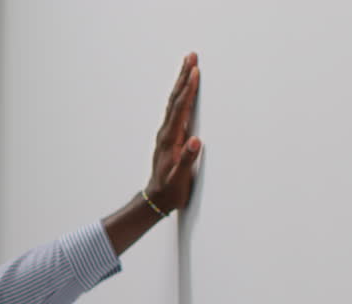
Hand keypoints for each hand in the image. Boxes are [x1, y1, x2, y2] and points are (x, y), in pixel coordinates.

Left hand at [146, 52, 202, 212]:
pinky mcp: (169, 137)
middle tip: (190, 56)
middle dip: (183, 77)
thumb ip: (187, 160)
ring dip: (181, 83)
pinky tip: (183, 92)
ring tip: (188, 66)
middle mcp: (166, 133)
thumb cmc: (170, 190)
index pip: (180, 108)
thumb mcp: (180, 178)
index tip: (195, 70)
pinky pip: (175, 110)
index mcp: (170, 139)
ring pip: (174, 103)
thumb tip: (195, 141)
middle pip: (175, 99)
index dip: (189, 89)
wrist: (156, 199)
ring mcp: (166, 134)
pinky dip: (181, 96)